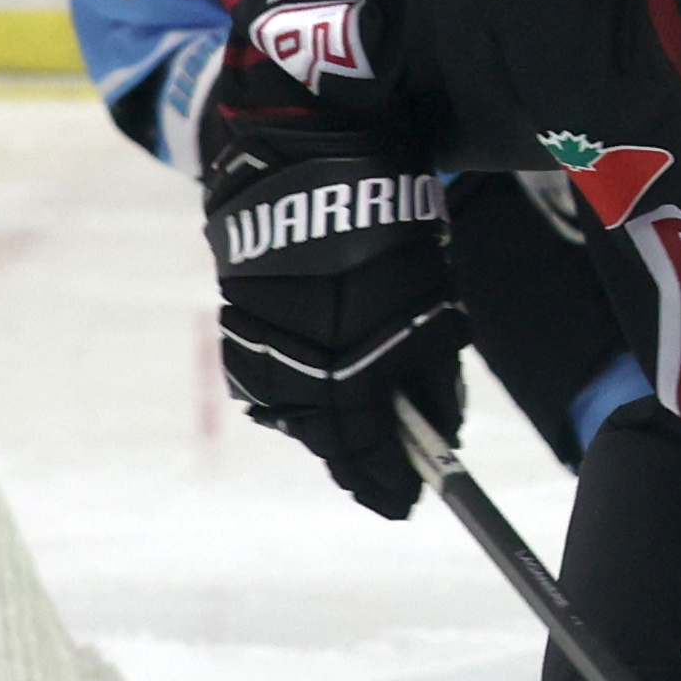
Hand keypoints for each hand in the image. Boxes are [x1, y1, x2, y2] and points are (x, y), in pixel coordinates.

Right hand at [215, 228, 465, 518]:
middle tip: (387, 476)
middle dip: (362, 461)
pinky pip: (274, 383)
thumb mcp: (434, 315)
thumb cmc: (389, 243)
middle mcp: (295, 381)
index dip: (391, 485)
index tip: (407, 503)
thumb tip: (442, 434)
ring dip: (332, 425)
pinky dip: (304, 390)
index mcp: (348, 382)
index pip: (368, 458)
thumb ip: (436, 386)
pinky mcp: (237, 333)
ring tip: (362, 426)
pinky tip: (325, 383)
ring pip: (299, 415)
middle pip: (330, 444)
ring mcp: (258, 359)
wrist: (312, 177)